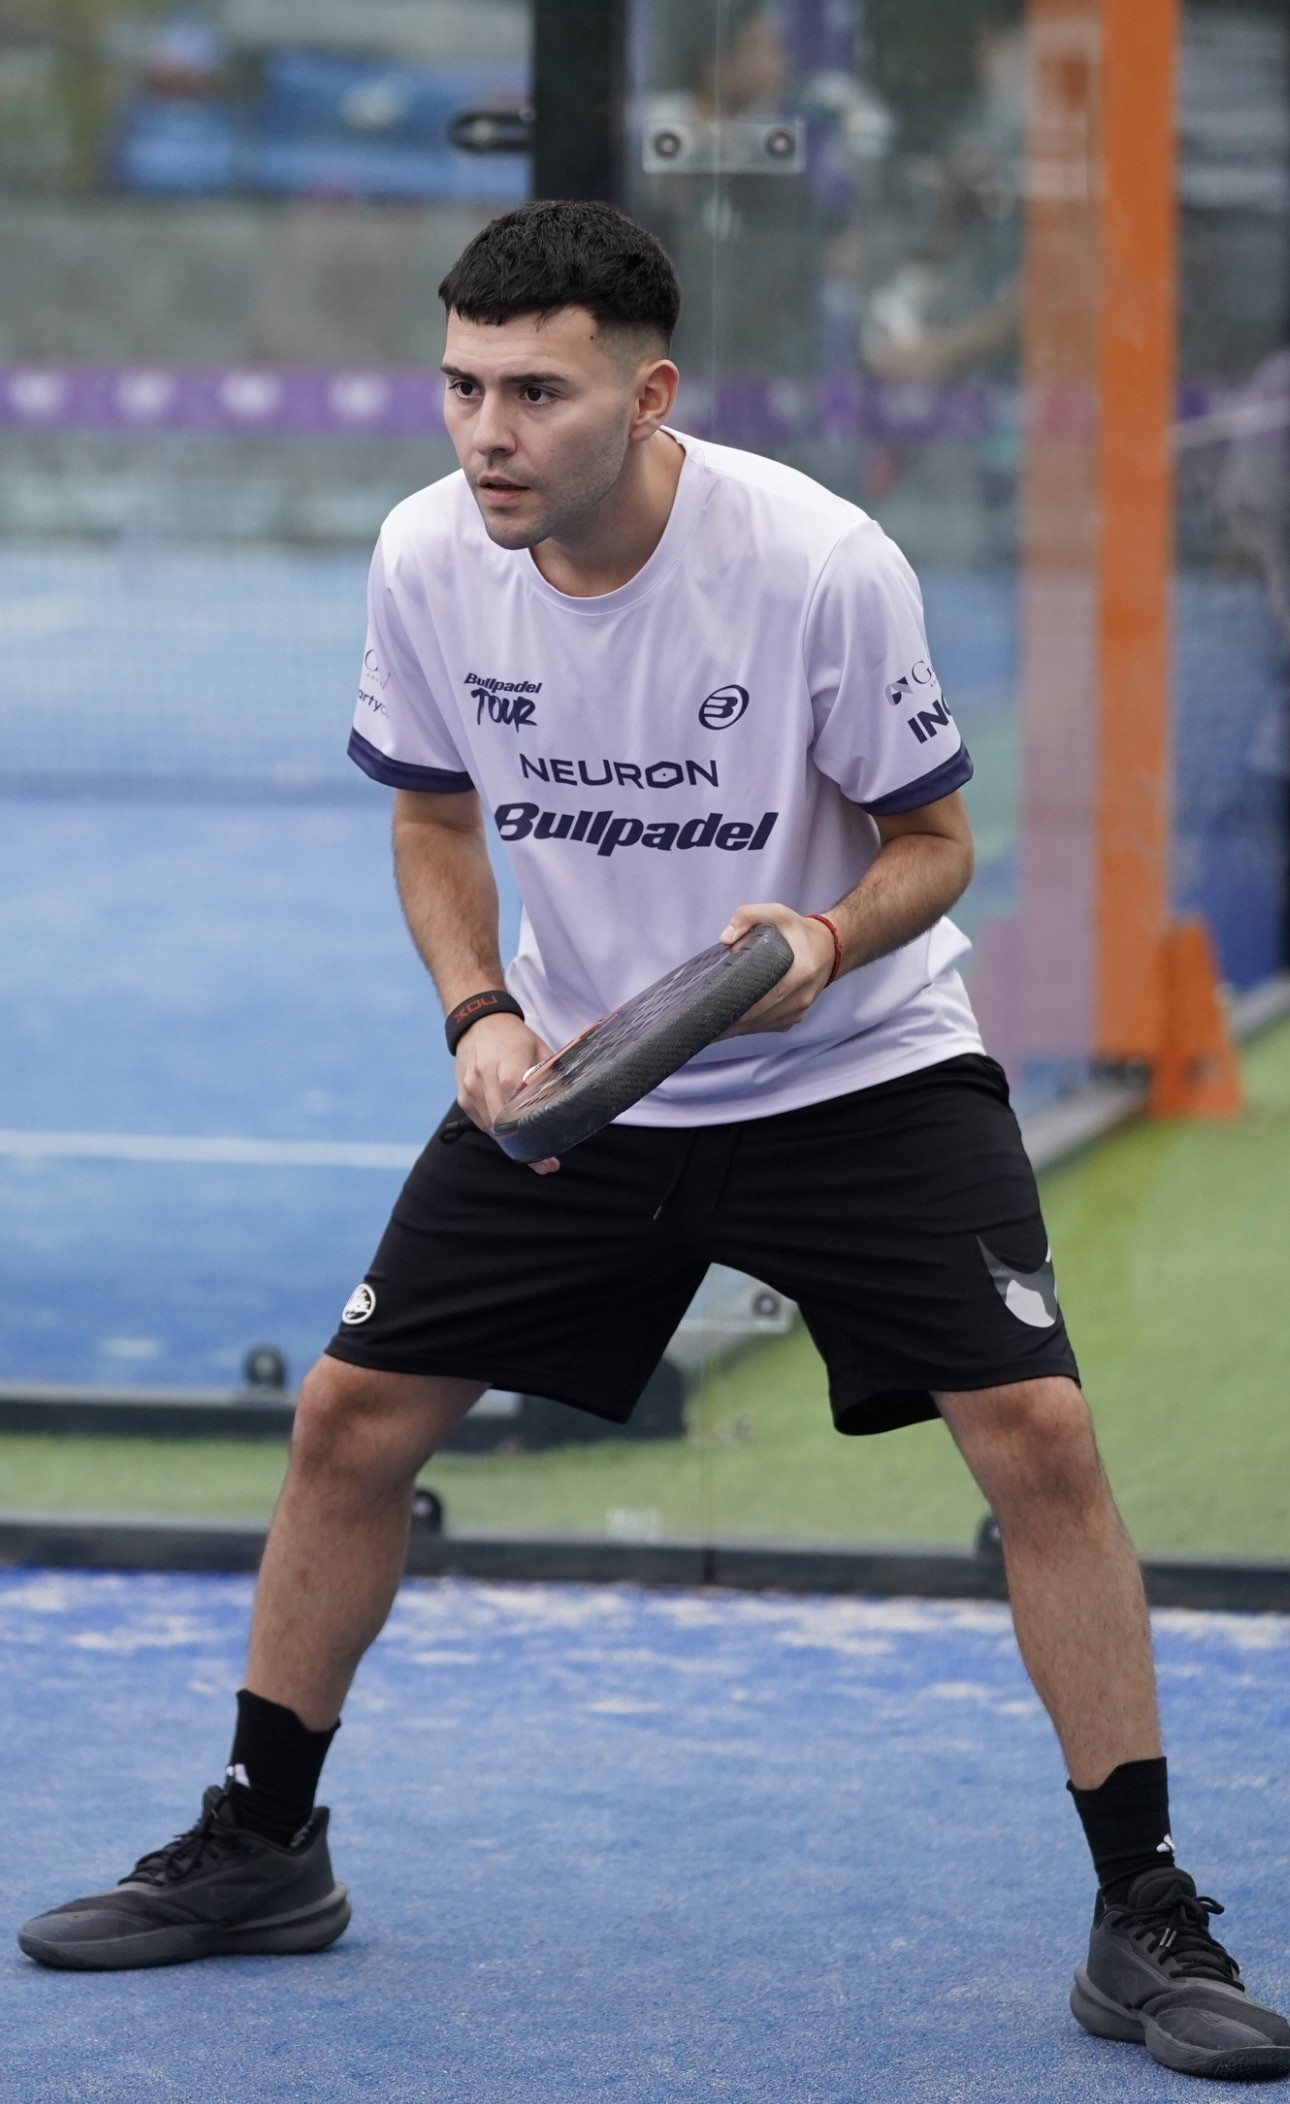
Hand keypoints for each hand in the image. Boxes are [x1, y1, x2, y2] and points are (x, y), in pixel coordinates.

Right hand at [454, 1013, 559, 1173]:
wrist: (478, 1022)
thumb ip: (552, 1077)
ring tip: (534, 1156)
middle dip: (524, 1149)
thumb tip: (572, 1103)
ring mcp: (471, 1089)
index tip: (548, 1153)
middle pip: (503, 1124)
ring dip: (511, 1144)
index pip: (516, 1106)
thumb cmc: (514, 1038)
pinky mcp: (463, 1097)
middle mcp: (485, 1079)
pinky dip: (498, 1132)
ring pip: (491, 1129)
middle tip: (546, 1165)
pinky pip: (482, 1123)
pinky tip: (513, 1136)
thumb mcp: (540, 1050)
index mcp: (508, 1064)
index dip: (531, 1132)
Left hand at [718, 902, 836, 1034]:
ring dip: (741, 1026)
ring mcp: (800, 1010)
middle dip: (736, 1018)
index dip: (746, 1004)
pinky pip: (770, 1026)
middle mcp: (803, 996)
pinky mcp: (796, 1018)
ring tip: (716, 1022)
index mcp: (801, 971)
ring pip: (765, 1024)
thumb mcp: (777, 914)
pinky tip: (732, 1023)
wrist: (828, 949)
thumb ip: (748, 916)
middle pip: (764, 1014)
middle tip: (710, 1016)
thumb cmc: (798, 932)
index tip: (722, 1006)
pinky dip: (751, 1026)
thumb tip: (725, 938)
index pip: (771, 994)